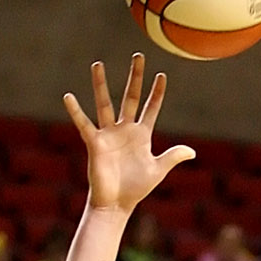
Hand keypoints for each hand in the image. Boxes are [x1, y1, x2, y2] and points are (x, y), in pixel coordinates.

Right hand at [64, 55, 194, 215]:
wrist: (117, 203)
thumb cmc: (136, 188)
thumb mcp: (158, 170)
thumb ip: (172, 157)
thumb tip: (192, 151)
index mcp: (142, 134)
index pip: (151, 108)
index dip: (157, 93)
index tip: (162, 75)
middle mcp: (125, 129)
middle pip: (131, 97)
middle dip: (135, 77)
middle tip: (138, 56)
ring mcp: (109, 134)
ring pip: (105, 104)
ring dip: (100, 84)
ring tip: (97, 64)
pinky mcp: (95, 143)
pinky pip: (84, 124)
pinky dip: (76, 111)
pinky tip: (69, 96)